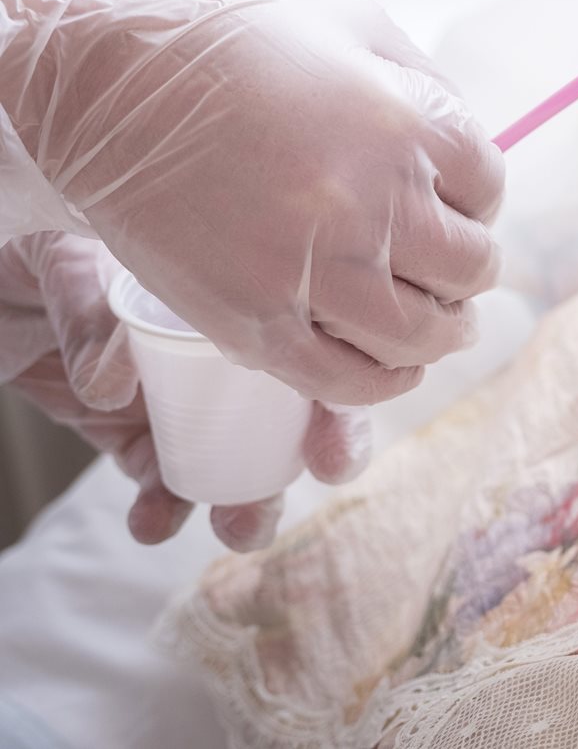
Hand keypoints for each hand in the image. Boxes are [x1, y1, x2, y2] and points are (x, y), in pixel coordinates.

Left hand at [0, 233, 370, 549]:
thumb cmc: (45, 243)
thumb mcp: (69, 257)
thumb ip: (93, 312)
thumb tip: (113, 387)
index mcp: (241, 292)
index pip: (316, 343)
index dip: (341, 399)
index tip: (332, 448)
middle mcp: (226, 350)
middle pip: (299, 408)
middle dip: (317, 457)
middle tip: (312, 479)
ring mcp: (184, 399)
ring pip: (239, 458)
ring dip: (249, 501)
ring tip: (237, 525)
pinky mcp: (132, 436)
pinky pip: (160, 482)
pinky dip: (162, 512)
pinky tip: (152, 522)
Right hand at [1, 0, 504, 404]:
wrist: (104, 78)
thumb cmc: (233, 38)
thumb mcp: (353, 23)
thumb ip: (425, 82)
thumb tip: (468, 150)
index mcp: (406, 126)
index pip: (488, 189)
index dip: (477, 200)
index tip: (457, 204)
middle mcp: (371, 204)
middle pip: (468, 268)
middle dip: (468, 270)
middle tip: (454, 269)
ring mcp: (311, 269)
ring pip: (419, 335)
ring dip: (442, 334)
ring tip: (440, 324)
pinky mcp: (254, 321)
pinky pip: (344, 379)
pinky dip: (383, 382)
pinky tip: (391, 366)